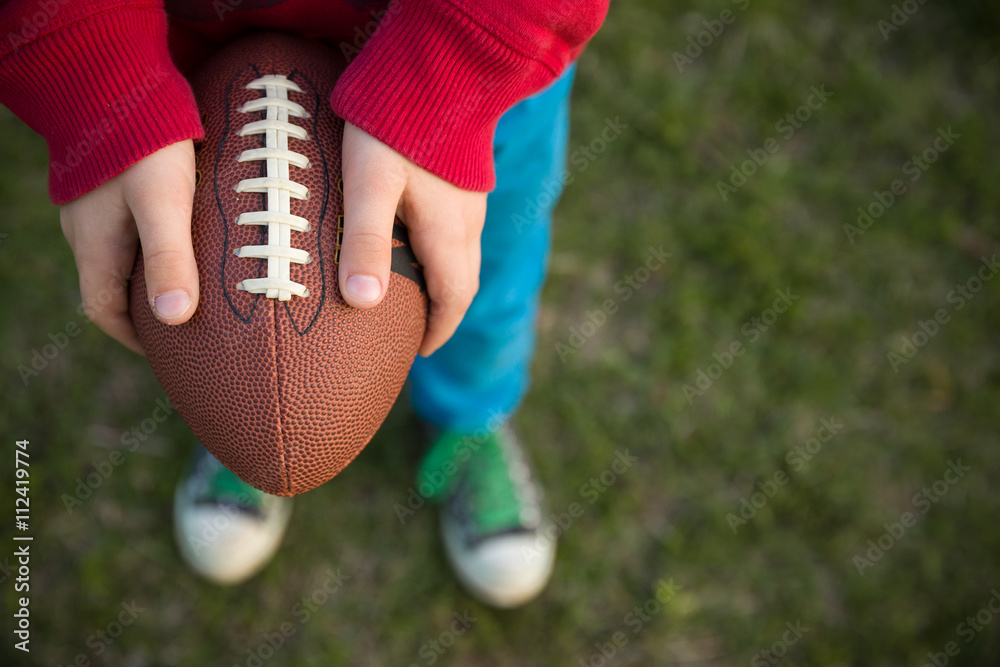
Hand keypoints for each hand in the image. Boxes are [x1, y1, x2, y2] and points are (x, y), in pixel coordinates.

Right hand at [59, 141, 198, 354]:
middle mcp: (89, 230)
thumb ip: (169, 257)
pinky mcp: (113, 183)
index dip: (133, 337)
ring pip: (124, 255)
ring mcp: (97, 205)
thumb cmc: (142, 140)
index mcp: (95, 244)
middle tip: (190, 326)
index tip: (168, 353)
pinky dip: (157, 244)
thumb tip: (176, 320)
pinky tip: (189, 237)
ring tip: (198, 286)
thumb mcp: (163, 202)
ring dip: (155, 275)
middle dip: (147, 311)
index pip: (103, 310)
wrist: (113, 74)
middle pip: (114, 286)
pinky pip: (132, 227)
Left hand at [340, 122, 487, 355]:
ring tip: (411, 293)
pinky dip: (443, 253)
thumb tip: (362, 305)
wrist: (438, 68)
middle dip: (442, 312)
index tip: (418, 350)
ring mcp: (470, 199)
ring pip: (462, 255)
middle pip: (463, 282)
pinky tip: (417, 242)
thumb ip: (366, 242)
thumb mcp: (369, 183)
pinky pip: (459, 231)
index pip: (453, 299)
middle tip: (414, 330)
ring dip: (443, 282)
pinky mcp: (463, 179)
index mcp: (449, 233)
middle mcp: (467, 222)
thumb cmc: (395, 125)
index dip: (438, 330)